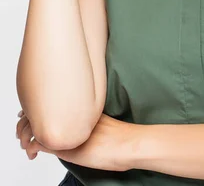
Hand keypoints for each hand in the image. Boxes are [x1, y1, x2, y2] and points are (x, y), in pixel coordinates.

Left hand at [16, 110, 141, 171]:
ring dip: (25, 134)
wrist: (128, 143)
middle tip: (22, 129)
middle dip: (26, 120)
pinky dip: (31, 147)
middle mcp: (70, 115)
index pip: (50, 103)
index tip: (32, 114)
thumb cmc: (121, 137)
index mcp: (78, 108)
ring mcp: (66, 130)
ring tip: (25, 143)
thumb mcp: (101, 124)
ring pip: (35, 126)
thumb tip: (81, 127)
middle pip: (39, 111)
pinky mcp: (63, 145)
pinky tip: (32, 153)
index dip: (38, 108)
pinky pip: (38, 143)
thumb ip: (87, 122)